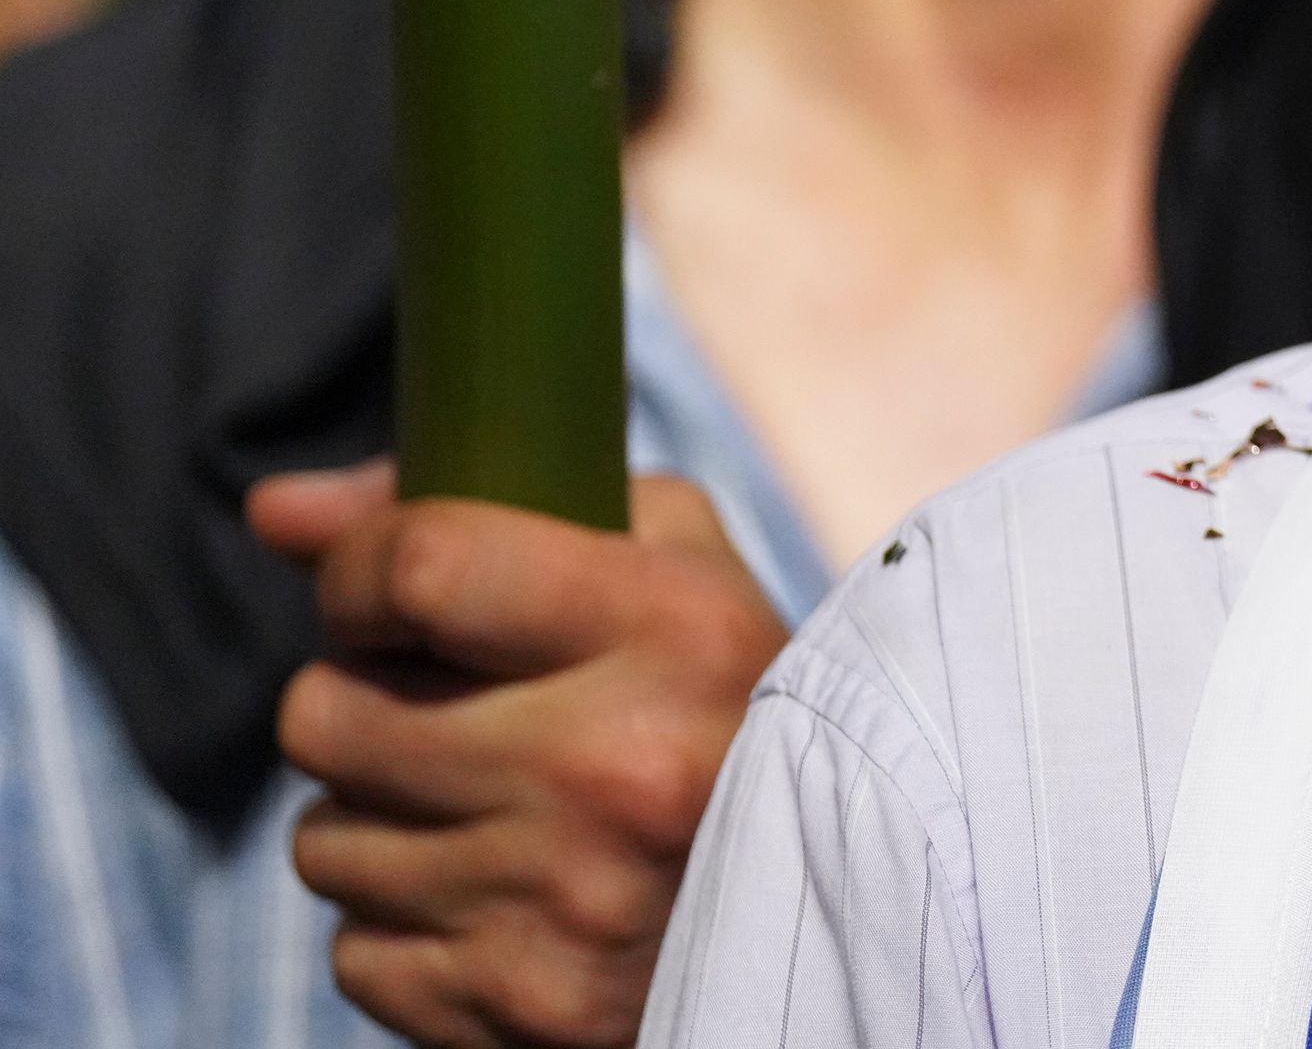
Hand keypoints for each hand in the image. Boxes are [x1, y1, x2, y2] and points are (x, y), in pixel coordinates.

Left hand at [250, 462, 788, 1048]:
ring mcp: (564, 902)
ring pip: (323, 841)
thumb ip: (485, 508)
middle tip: (440, 708)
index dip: (360, 572)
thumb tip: (274, 512)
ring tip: (483, 808)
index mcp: (671, 633)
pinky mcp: (522, 1006)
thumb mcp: (668, 564)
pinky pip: (354, 954)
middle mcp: (615, 767)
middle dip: (360, 700)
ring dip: (378, 818)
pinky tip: (497, 895)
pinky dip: (405, 926)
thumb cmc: (730, 699)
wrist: (841, 903)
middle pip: (328, 712)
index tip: (380, 590)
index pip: (421, 567)